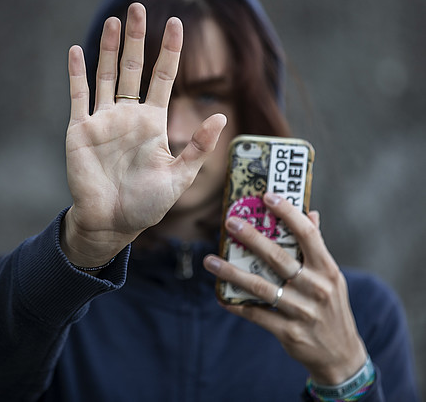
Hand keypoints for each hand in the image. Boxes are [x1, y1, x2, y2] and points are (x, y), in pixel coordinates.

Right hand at [63, 3, 226, 266]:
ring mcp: (103, 120)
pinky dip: (77, 73)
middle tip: (137, 7)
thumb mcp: (179, 176)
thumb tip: (221, 116)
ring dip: (109, 48)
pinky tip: (78, 50)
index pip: (163, 77)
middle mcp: (129, 115)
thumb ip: (197, 146)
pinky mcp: (80, 129)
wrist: (112, 222)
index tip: (176, 23)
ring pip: (106, 75)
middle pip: (134, 68)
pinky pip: (78, 95)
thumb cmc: (147, 203)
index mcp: (153, 122)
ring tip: (114, 20)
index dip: (169, 50)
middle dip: (136, 38)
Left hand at [203, 192, 367, 384]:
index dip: (288, 213)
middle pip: (278, 257)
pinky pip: (256, 314)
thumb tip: (311, 213)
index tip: (268, 196)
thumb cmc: (331, 306)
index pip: (307, 234)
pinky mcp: (288, 332)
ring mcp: (302, 311)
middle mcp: (316, 288)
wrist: (341, 355)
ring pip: (260, 286)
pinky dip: (236, 304)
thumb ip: (318, 247)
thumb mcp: (332, 277)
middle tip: (230, 223)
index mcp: (327, 269)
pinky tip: (220, 295)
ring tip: (210, 260)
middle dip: (252, 238)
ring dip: (231, 273)